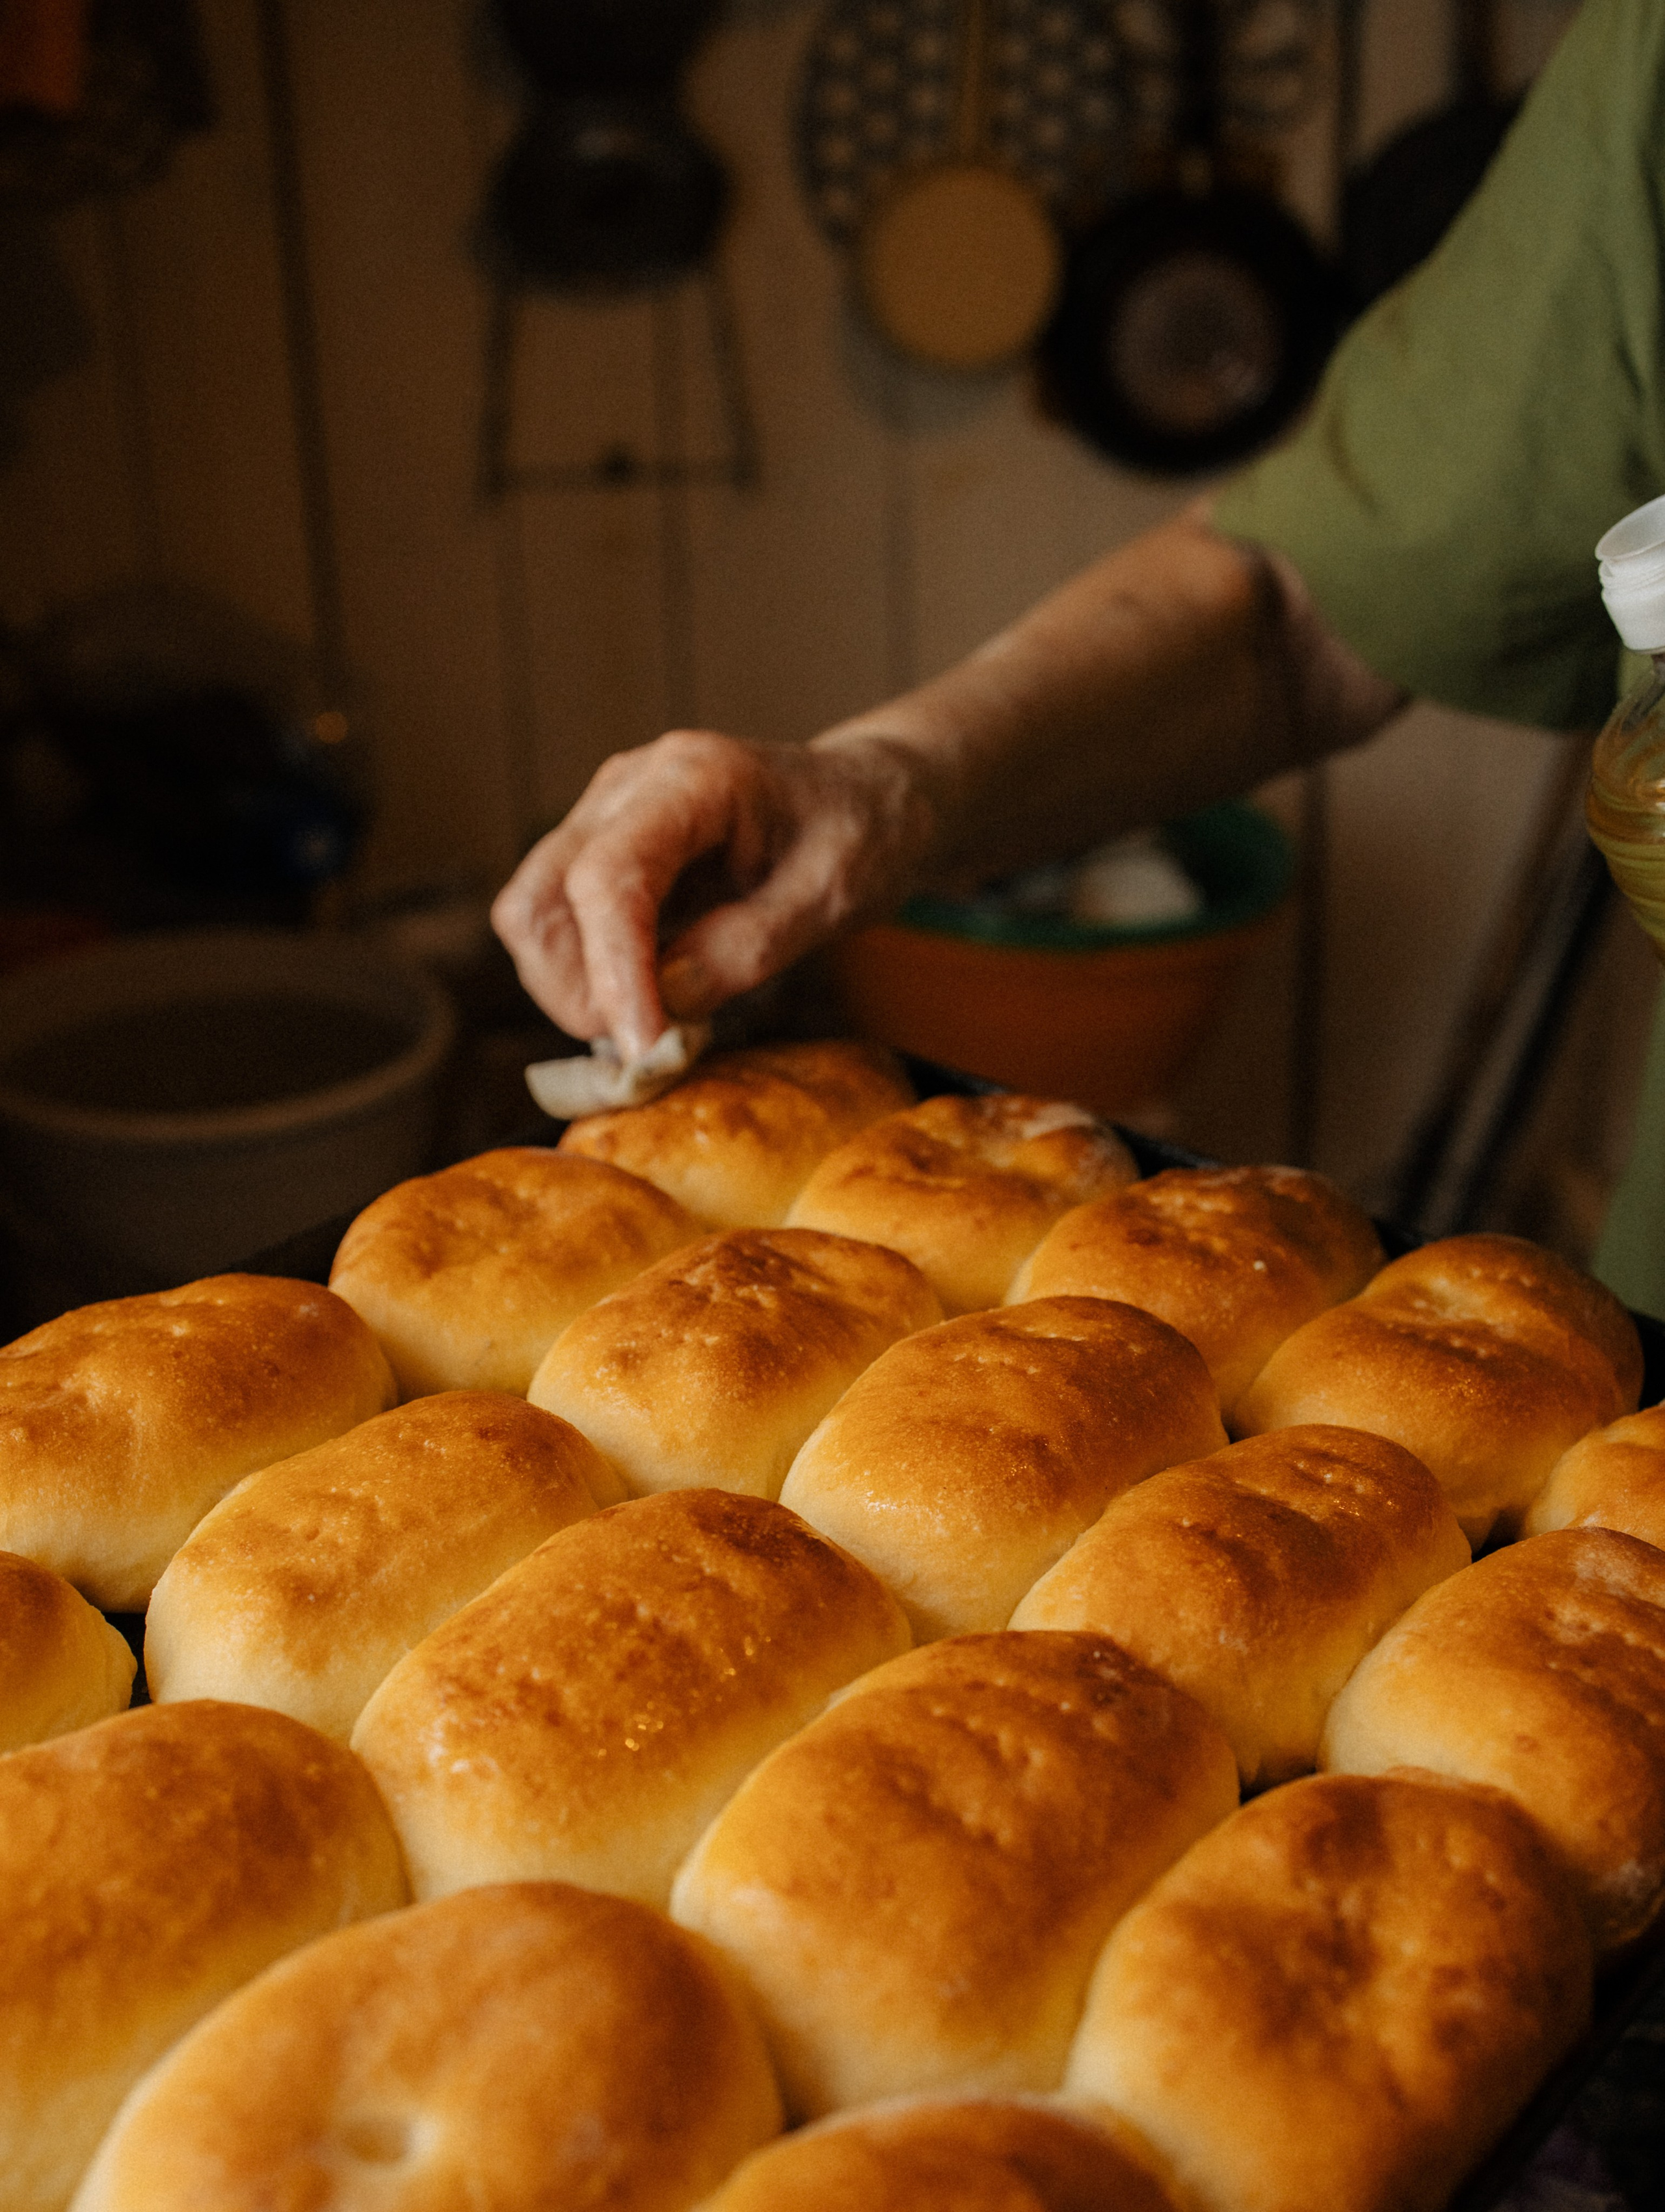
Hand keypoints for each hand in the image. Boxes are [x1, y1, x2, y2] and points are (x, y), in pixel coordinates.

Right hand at [491, 727, 936, 1056]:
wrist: (867, 800)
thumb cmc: (860, 835)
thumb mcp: (831, 898)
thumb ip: (749, 948)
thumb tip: (666, 1006)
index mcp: (692, 778)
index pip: (609, 877)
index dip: (614, 973)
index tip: (642, 1051)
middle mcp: (627, 789)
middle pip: (537, 900)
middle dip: (576, 991)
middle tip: (650, 1048)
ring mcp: (604, 821)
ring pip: (533, 919)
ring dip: (577, 993)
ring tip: (658, 1028)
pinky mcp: (602, 858)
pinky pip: (560, 930)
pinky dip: (589, 983)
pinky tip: (650, 1006)